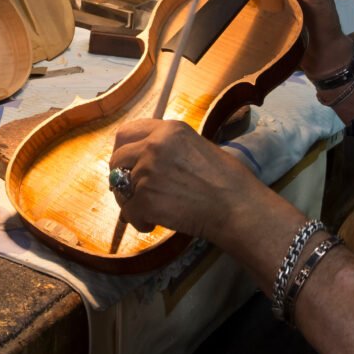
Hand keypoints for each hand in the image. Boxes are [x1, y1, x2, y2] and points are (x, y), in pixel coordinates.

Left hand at [109, 118, 281, 244]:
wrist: (236, 206)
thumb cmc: (227, 181)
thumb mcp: (197, 147)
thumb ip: (169, 148)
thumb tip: (147, 160)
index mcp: (168, 130)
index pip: (127, 132)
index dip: (123, 150)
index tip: (128, 164)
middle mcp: (154, 146)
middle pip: (117, 159)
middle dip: (121, 177)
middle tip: (133, 191)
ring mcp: (147, 172)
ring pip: (120, 189)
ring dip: (132, 202)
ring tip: (151, 211)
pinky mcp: (145, 199)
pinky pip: (129, 213)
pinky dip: (140, 221)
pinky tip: (155, 223)